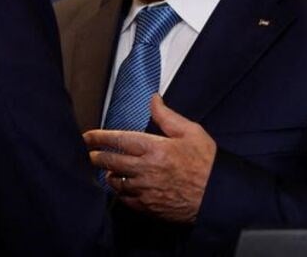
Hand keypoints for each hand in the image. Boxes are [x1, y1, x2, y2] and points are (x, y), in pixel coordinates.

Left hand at [83, 95, 216, 222]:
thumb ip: (166, 116)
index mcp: (154, 148)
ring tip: (107, 171)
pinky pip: (126, 200)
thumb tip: (153, 100)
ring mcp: (146, 190)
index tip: (87, 136)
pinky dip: (121, 193)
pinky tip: (122, 188)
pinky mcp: (150, 206)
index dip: (99, 137)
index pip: (118, 140)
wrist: (218, 195)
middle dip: (96, 156)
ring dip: (109, 175)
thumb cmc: (207, 163)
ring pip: (116, 182)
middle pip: (110, 162)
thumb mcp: (190, 131)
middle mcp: (145, 169)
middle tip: (89, 153)